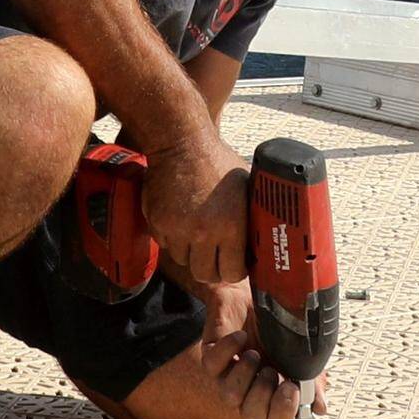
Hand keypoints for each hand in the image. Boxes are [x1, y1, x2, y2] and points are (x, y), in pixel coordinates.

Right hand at [145, 133, 250, 288]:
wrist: (181, 143)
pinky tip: (181, 221)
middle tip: (216, 257)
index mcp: (230, 226)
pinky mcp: (157, 223)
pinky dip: (173, 239)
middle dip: (212, 269)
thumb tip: (261, 241)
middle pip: (205, 274)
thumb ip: (251, 217)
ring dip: (191, 253)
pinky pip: (165, 244)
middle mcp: (202, 232)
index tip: (235, 263)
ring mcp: (176, 229)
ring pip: (183, 261)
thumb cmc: (217, 162)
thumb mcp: (246, 187)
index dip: (235, 270)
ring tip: (198, 233)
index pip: (232, 273)